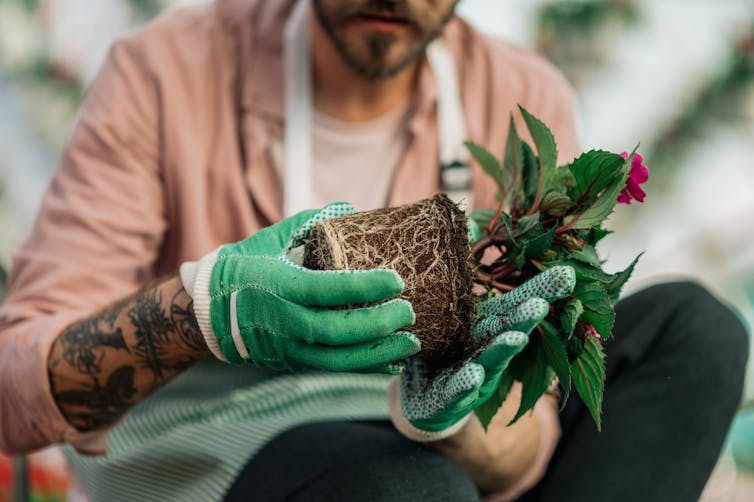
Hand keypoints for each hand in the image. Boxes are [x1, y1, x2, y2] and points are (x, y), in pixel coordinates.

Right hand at [180, 203, 419, 372]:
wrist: (208, 311)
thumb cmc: (244, 267)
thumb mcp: (270, 239)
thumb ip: (310, 223)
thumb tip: (349, 208)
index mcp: (277, 285)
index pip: (325, 289)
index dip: (364, 287)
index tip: (396, 279)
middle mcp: (282, 320)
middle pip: (335, 331)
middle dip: (377, 325)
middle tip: (409, 311)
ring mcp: (287, 347)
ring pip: (337, 359)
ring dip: (378, 353)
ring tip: (412, 343)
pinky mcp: (293, 362)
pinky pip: (333, 369)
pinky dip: (365, 367)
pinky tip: (393, 362)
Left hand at [389, 265, 574, 440]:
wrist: (423, 402)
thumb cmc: (442, 350)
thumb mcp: (450, 313)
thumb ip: (461, 274)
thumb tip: (467, 227)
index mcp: (488, 326)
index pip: (517, 304)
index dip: (540, 291)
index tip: (567, 275)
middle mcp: (486, 350)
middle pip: (509, 331)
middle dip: (525, 319)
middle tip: (539, 304)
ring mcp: (472, 376)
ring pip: (490, 362)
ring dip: (503, 350)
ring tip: (515, 338)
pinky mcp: (448, 398)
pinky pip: (457, 390)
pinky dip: (466, 383)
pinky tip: (472, 373)